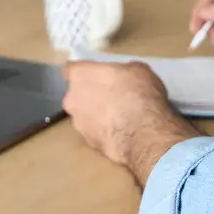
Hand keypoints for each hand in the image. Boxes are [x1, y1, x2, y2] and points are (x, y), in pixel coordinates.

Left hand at [62, 60, 199, 183]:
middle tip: (111, 95)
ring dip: (96, 115)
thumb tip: (123, 76)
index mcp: (80, 76)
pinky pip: (95, 132)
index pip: (71, 70)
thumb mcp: (138, 70)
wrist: (142, 134)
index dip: (84, 72)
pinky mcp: (89, 144)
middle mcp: (72, 100)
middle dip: (90, 94)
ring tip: (119, 117)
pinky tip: (122, 132)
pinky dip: (104, 131)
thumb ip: (122, 71)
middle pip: (77, 94)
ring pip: (84, 115)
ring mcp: (78, 124)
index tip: (95, 74)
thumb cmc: (138, 93)